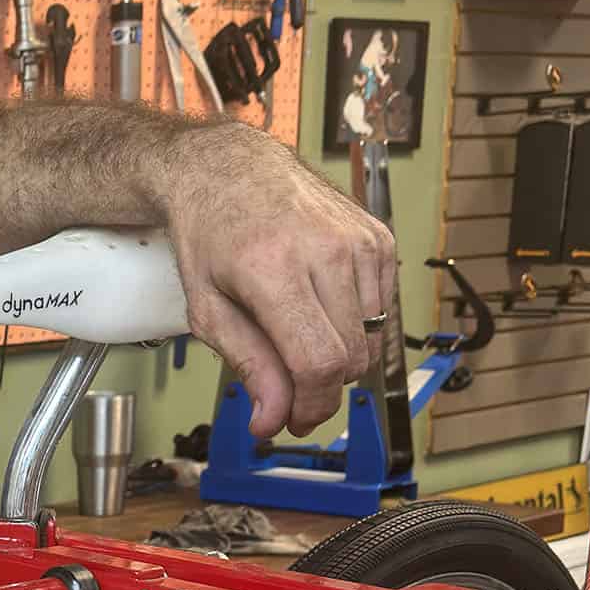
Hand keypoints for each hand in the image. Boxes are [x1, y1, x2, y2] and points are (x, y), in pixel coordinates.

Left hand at [157, 123, 395, 437]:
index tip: (294, 421)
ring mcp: (358, 241)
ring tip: (296, 335)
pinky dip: (356, 323)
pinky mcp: (379, 238)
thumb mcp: (207, 307)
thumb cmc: (210, 235)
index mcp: (273, 268)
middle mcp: (324, 250)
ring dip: (339, 355)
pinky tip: (319, 305)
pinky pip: (382, 308)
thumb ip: (246, 365)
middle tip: (290, 392)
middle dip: (322, 390)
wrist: (230, 168)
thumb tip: (272, 420)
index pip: (318, 362)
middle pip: (350, 357)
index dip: (310, 406)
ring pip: (371, 338)